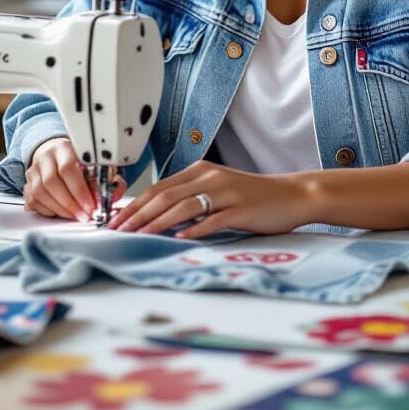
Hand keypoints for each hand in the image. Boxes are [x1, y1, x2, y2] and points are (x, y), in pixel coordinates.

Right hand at [24, 137, 127, 220]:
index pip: (68, 168)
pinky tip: (61, 212)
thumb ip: (105, 178)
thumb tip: (115, 193)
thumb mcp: (94, 163)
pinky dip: (48, 210)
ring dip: (60, 209)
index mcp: (63, 148)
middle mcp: (45, 157)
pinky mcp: (27, 184)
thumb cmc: (77, 161)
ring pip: (40, 193)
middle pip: (51, 182)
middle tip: (84, 216)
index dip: (80, 190)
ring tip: (76, 216)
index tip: (91, 206)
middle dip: (70, 204)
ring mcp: (33, 171)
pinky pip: (33, 201)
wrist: (54, 154)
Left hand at [106, 160, 311, 237]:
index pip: (159, 187)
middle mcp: (211, 177)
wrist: (292, 195)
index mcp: (201, 171)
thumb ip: (191, 197)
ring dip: (158, 223)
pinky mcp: (242, 210)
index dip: (135, 204)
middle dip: (139, 215)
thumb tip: (156, 215)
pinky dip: (195, 229)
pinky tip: (180, 238)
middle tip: (119, 231)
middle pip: (166, 195)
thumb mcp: (218, 189)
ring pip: (185, 206)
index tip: (116, 220)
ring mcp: (227, 193)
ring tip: (140, 236)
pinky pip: (214, 219)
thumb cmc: (253, 197)